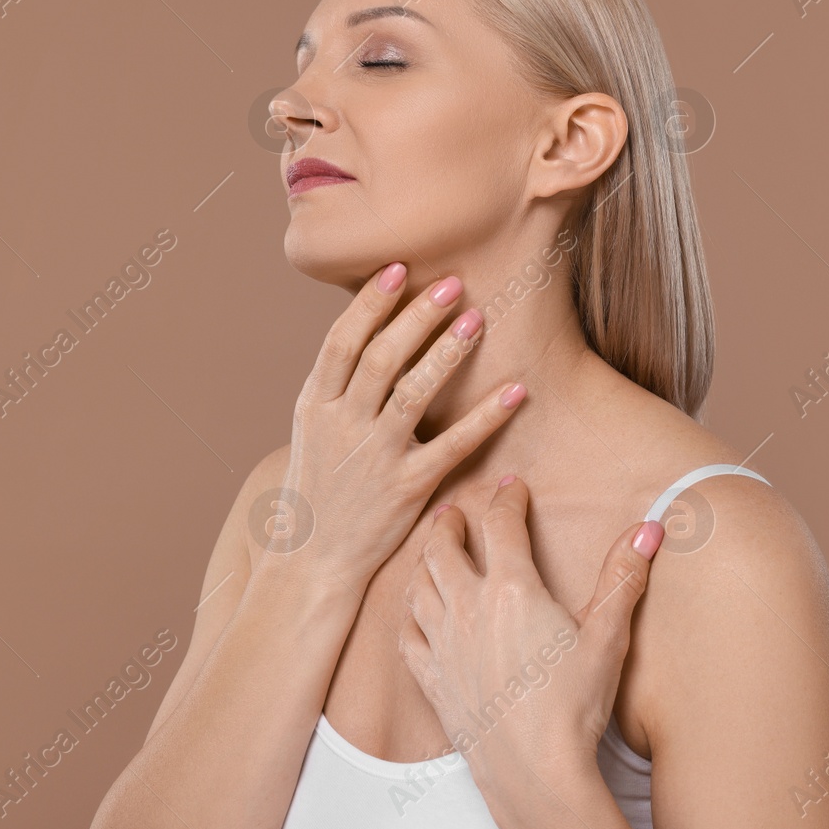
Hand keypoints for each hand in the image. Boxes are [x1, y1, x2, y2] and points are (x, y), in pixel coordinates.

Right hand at [255, 263, 527, 595]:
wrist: (313, 560)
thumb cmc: (320, 484)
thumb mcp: (313, 428)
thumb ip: (339, 382)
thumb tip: (368, 325)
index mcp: (315, 405)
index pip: (341, 342)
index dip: (369, 303)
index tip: (397, 268)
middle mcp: (342, 425)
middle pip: (381, 359)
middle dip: (416, 317)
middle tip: (452, 283)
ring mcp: (374, 457)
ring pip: (413, 395)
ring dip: (447, 354)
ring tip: (477, 320)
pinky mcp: (406, 488)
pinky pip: (452, 446)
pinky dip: (485, 417)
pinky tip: (515, 391)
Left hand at [398, 476, 664, 788]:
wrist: (536, 772)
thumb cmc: (573, 707)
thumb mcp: (607, 636)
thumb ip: (623, 577)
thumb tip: (647, 529)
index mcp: (512, 589)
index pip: (501, 524)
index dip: (506, 498)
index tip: (511, 487)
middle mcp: (468, 608)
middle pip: (443, 547)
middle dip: (449, 522)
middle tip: (454, 512)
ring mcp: (444, 644)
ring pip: (418, 585)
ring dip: (423, 561)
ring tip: (431, 552)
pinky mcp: (431, 679)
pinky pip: (407, 634)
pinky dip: (409, 614)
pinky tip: (416, 612)